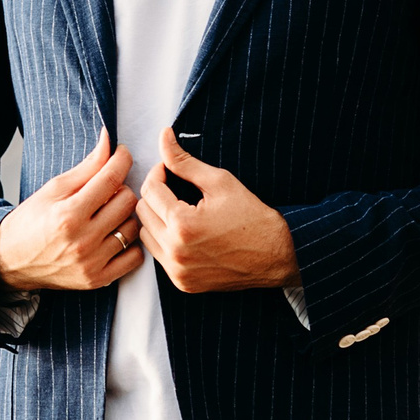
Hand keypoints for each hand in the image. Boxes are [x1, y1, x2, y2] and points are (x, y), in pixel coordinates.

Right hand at [0, 126, 146, 290]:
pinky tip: (114, 235)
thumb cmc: (31, 220)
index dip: (122, 159)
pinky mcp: (97, 279)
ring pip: (133, 228)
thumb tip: (109, 140)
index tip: (122, 154)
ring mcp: (91, 262)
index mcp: (69, 213)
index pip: (111, 178)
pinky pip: (134, 258)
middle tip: (108, 189)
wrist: (11, 260)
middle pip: (127, 201)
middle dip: (121, 188)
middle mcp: (83, 240)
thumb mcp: (54, 188)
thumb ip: (87, 166)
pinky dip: (130, 245)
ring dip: (125, 216)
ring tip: (109, 214)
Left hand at [134, 128, 298, 291]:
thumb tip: (163, 136)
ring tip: (177, 208)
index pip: (150, 189)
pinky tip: (183, 230)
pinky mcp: (183, 283)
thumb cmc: (252, 217)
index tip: (171, 169)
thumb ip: (184, 161)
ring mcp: (178, 271)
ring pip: (145, 235)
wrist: (276, 256)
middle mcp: (175, 252)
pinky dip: (164, 240)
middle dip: (155, 194)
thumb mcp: (219, 182)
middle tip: (174, 186)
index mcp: (182, 225)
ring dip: (155, 218)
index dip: (158, 172)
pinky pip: (159, 255)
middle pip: (142, 212)